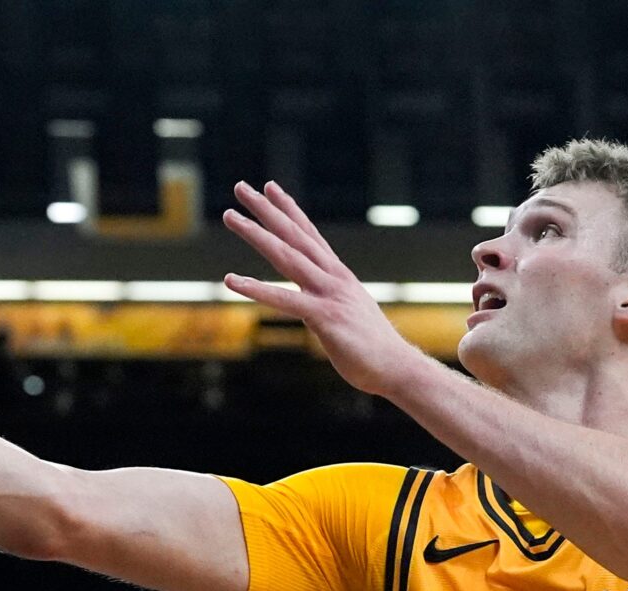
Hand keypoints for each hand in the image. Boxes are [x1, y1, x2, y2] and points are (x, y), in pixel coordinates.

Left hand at [221, 181, 429, 397]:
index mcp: (339, 275)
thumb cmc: (372, 348)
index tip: (271, 188)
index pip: (309, 235)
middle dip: (267, 210)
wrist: (396, 367)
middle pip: (294, 236)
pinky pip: (284, 300)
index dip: (289, 210)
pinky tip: (230, 281)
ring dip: (256, 234)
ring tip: (230, 216)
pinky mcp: (324, 317)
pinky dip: (255, 289)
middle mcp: (333, 277)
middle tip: (242, 187)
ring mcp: (329, 294)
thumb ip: (330, 302)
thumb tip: (315, 305)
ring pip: (286, 256)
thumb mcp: (350, 315)